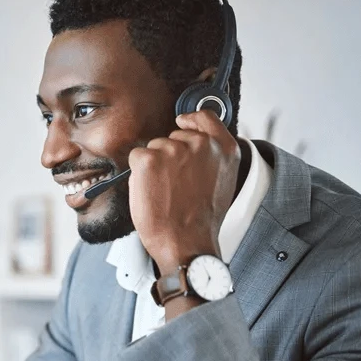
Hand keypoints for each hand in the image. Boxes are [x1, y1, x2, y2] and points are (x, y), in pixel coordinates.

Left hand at [127, 110, 240, 271]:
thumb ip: (212, 159)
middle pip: (174, 137)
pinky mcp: (149, 159)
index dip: (191, 119)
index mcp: (224, 150)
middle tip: (174, 185)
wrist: (186, 242)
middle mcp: (201, 144)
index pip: (206, 118)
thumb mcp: (221, 183)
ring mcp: (174, 149)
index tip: (182, 121)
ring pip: (154, 148)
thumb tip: (195, 147)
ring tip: (165, 192)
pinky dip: (138, 174)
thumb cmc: (201, 221)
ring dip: (154, 166)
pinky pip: (136, 158)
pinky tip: (151, 192)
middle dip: (169, 156)